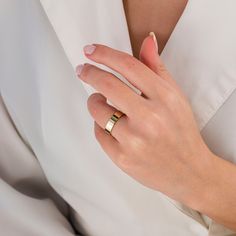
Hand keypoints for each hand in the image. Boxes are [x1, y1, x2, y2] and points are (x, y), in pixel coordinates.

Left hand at [75, 33, 214, 207]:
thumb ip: (157, 68)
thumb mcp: (175, 97)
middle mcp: (149, 118)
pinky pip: (99, 133)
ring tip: (101, 102)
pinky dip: (100, 125)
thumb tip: (147, 40)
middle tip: (83, 70)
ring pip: (98, 111)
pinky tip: (110, 125)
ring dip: (94, 102)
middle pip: (107, 85)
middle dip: (89, 73)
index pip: (128, 66)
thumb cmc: (181, 132)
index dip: (105, 55)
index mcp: (165, 98)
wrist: (188, 170)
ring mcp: (134, 140)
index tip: (91, 51)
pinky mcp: (122, 158)